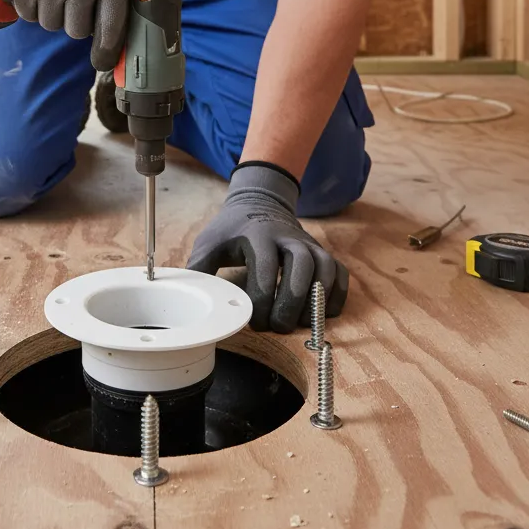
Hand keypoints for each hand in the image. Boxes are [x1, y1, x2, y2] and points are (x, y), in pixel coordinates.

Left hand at [187, 163, 339, 332]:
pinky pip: (341, 273)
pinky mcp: (322, 253)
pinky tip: (324, 314)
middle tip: (278, 326)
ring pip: (325, 269)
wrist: (260, 201)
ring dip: (317, 301)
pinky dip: (338, 296)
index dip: (261, 299)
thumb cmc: (232, 228)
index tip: (254, 320)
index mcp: (258, 235)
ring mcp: (309, 244)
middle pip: (302, 267)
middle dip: (291, 302)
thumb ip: (199, 268)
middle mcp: (288, 237)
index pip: (265, 268)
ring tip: (299, 323)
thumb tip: (187, 297)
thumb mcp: (210, 241)